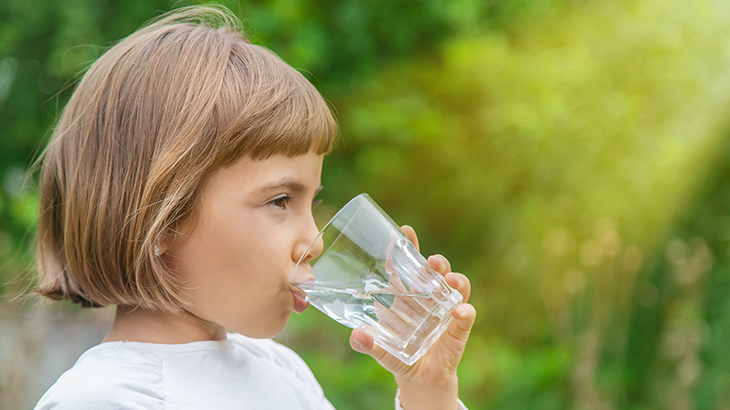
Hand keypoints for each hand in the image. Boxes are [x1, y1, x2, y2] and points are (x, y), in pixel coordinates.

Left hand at [349, 225, 475, 409]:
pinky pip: (466, 316)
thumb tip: (356, 335)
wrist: (418, 379)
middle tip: (432, 260)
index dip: (409, 247)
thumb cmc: (397, 354)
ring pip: (457, 287)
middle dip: (436, 262)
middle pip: (437, 271)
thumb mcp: (380, 348)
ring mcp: (447, 310)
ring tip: (450, 279)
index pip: (409, 265)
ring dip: (455, 279)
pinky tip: (459, 311)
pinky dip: (465, 312)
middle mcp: (430, 297)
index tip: (404, 231)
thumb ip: (367, 344)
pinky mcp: (459, 328)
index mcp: (408, 294)